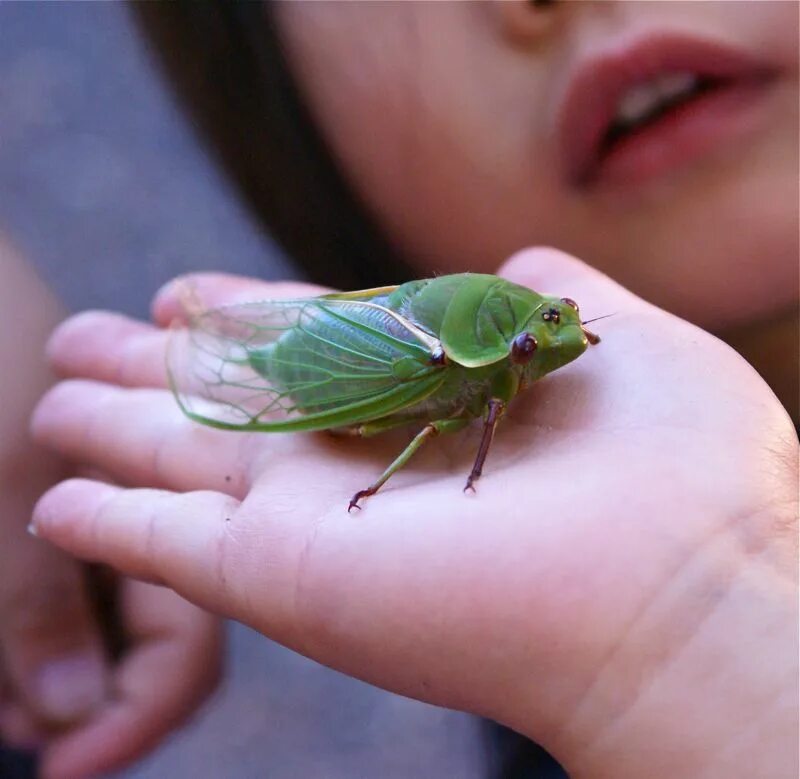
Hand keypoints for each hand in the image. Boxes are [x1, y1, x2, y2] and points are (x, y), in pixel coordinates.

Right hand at [29, 250, 797, 777]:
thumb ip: (550, 287)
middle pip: (231, 401)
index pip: (312, 345)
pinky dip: (109, 526)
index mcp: (423, 394)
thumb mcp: (611, 335)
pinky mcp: (279, 576)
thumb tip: (516, 255)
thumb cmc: (674, 462)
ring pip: (181, 464)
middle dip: (155, 368)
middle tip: (80, 337)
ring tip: (48, 396)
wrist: (679, 589)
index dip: (245, 314)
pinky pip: (165, 550)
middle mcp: (359, 455)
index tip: (186, 290)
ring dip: (111, 430)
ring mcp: (311, 519)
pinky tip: (52, 503)